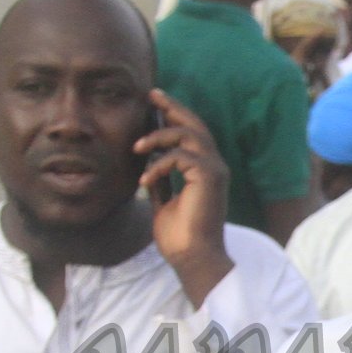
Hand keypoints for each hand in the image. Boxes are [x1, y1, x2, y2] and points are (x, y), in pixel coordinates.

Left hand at [138, 90, 233, 305]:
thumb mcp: (164, 201)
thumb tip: (148, 163)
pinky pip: (182, 157)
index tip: (154, 102)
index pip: (191, 133)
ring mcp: (215, 171)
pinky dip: (160, 164)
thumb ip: (161, 180)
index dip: (174, 115)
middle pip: (195, 125)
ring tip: (136, 147)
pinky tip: (145, 178)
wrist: (191, 257)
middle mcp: (214, 166)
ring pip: (189, 135)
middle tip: (151, 95)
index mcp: (205, 170)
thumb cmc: (179, 236)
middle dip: (172, 108)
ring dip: (159, 137)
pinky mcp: (210, 178)